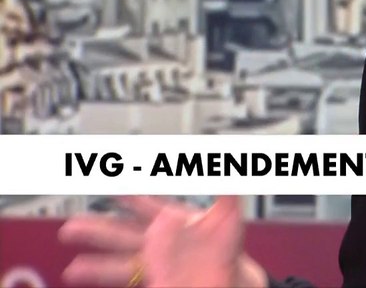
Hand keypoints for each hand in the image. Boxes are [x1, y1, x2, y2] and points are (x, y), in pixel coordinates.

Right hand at [58, 195, 266, 287]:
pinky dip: (110, 278)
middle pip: (121, 235)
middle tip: (70, 228)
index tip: (106, 185)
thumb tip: (225, 157)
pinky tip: (93, 281)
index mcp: (171, 220)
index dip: (126, 196)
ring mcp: (155, 264)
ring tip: (72, 270)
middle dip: (96, 231)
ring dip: (96, 267)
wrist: (230, 278)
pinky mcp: (158, 281)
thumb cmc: (226, 244)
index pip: (144, 204)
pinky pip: (131, 280)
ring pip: (119, 264)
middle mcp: (157, 242)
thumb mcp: (229, 212)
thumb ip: (225, 185)